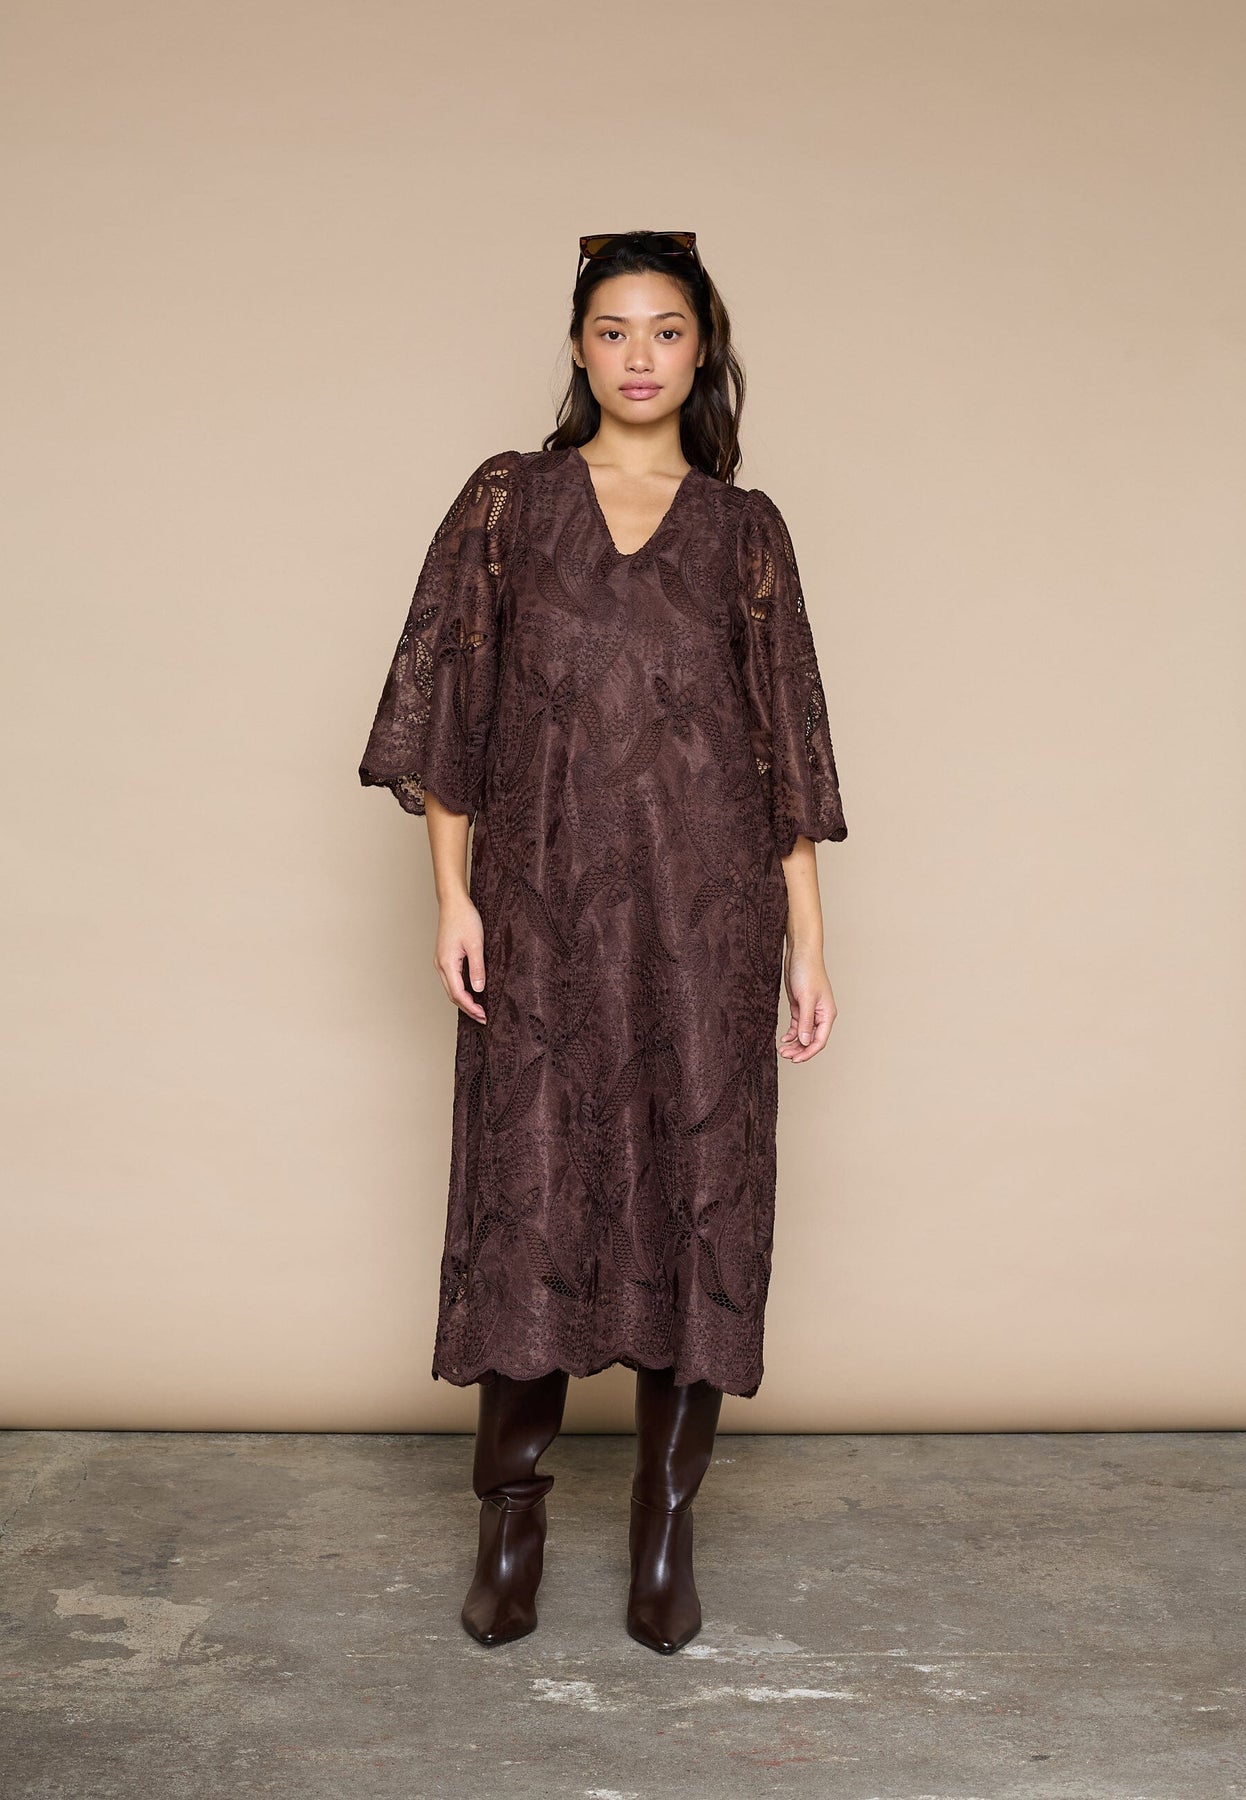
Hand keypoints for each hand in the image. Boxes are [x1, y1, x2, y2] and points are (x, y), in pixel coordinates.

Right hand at [434, 894, 487, 1022]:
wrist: (453, 902)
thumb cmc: (464, 919)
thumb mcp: (476, 944)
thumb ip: (477, 968)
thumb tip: (479, 989)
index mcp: (447, 964)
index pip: (458, 994)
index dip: (471, 1007)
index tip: (484, 1015)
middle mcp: (440, 965)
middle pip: (453, 994)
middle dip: (468, 1008)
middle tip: (483, 1017)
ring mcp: (441, 961)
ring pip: (451, 988)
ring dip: (464, 1000)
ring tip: (479, 1008)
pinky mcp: (444, 957)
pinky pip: (452, 979)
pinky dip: (461, 989)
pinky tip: (472, 991)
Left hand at [778, 942, 836, 1061]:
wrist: (800, 954)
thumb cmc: (808, 972)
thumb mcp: (805, 998)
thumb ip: (805, 1021)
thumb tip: (804, 1041)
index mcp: (827, 1014)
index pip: (819, 1040)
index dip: (808, 1052)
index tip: (795, 1059)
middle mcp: (820, 1015)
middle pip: (811, 1040)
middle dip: (799, 1050)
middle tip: (784, 1055)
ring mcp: (810, 1012)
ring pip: (803, 1034)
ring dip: (794, 1044)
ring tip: (782, 1050)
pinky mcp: (800, 1006)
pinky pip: (797, 1026)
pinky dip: (791, 1034)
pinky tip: (784, 1039)